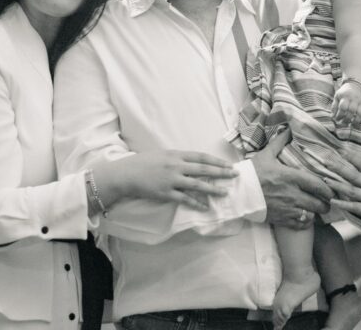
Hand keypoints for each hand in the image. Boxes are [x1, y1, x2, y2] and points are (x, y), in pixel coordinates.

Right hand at [94, 150, 237, 209]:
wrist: (126, 174)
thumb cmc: (143, 163)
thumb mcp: (162, 154)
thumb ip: (178, 158)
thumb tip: (193, 162)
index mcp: (176, 154)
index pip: (202, 157)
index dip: (217, 161)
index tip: (229, 164)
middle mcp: (176, 166)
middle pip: (204, 169)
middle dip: (221, 172)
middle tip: (235, 175)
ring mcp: (171, 180)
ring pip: (197, 185)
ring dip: (213, 189)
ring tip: (225, 192)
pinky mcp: (166, 193)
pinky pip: (185, 199)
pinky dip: (196, 203)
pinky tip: (206, 207)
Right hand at [252, 130, 333, 228]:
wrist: (237, 192)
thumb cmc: (252, 173)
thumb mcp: (266, 155)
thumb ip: (280, 142)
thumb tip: (289, 129)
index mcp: (291, 177)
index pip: (317, 185)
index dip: (328, 189)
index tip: (331, 190)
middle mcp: (292, 194)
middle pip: (319, 203)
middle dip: (326, 203)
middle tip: (328, 201)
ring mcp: (287, 208)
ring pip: (311, 214)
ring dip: (316, 212)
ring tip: (318, 209)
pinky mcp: (281, 219)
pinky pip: (300, 224)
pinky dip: (305, 221)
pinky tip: (305, 216)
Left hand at [325, 153, 360, 232]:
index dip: (352, 157)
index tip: (341, 150)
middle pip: (353, 175)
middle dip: (339, 167)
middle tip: (326, 160)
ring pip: (351, 190)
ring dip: (337, 184)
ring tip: (325, 179)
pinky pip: (354, 207)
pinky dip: (343, 204)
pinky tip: (333, 201)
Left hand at [332, 82, 360, 127]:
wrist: (355, 86)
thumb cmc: (344, 94)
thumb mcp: (337, 97)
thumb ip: (334, 106)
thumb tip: (333, 117)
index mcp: (346, 96)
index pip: (343, 107)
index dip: (340, 115)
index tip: (337, 119)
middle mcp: (354, 99)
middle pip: (352, 110)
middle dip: (347, 119)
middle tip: (343, 123)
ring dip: (355, 121)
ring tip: (351, 124)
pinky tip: (357, 123)